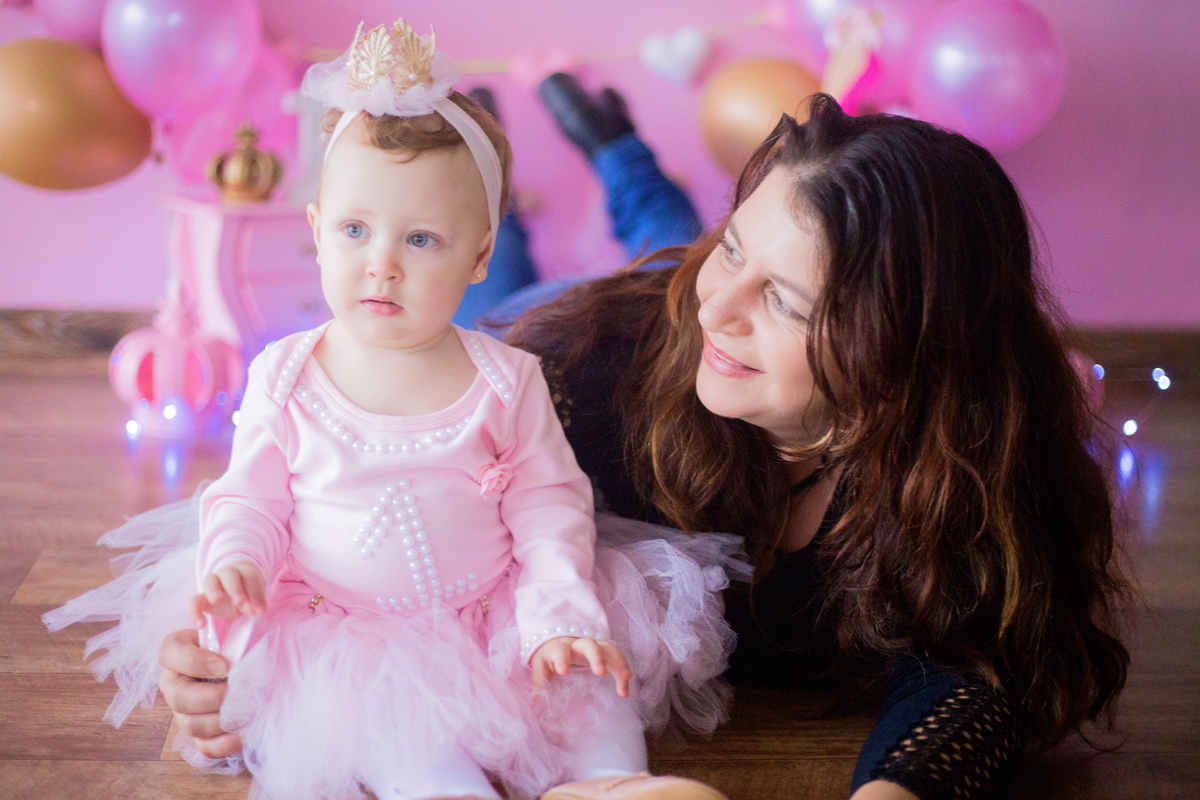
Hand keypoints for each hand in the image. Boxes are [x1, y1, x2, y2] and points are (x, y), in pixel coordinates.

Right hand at [157, 628, 242, 757]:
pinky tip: (246, 731)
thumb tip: (240, 653)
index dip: (196, 662)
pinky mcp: (199, 733)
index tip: (225, 665)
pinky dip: (227, 742)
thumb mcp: (235, 630)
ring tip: (249, 709)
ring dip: (223, 720)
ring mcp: (183, 711)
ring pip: (190, 724)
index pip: (170, 653)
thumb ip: (233, 634)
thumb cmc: (242, 642)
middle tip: (240, 693)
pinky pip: (204, 746)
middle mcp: (174, 683)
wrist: (253, 665)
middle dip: (213, 697)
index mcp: (178, 651)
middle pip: (179, 698)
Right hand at [189, 561, 266, 625]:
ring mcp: (212, 583)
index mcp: (243, 570)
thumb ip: (254, 602)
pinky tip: (201, 624)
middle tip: (239, 602)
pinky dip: (195, 611)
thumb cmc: (246, 590)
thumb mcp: (253, 596)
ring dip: (213, 590)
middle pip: (229, 574)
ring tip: (216, 600)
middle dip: (234, 588)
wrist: (234, 590)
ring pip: (209, 580)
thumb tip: (256, 611)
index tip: (260, 610)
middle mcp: (227, 573)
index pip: (250, 576)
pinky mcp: (202, 598)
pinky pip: (194, 601)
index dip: (255, 592)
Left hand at [530, 636, 631, 697]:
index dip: (562, 659)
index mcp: (560, 647)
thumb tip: (533, 705)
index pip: (560, 651)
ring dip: (617, 661)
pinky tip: (625, 690)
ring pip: (608, 648)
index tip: (563, 671)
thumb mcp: (541, 667)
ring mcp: (594, 646)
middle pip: (589, 645)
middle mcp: (579, 644)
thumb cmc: (549, 656)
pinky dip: (623, 671)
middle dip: (596, 656)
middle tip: (600, 672)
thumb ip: (539, 683)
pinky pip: (617, 658)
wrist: (559, 637)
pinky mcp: (605, 652)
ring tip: (625, 677)